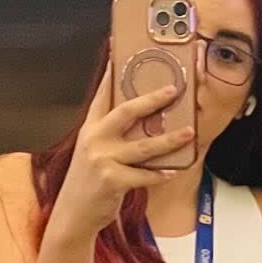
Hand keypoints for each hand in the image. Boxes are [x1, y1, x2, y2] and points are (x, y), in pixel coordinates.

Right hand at [53, 62, 195, 238]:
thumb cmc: (89, 183)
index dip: (113, 71)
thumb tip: (141, 120)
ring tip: (188, 132)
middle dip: (152, 99)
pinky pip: (144, 176)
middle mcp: (95, 140)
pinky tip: (171, 171)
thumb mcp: (92, 153)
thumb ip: (110, 135)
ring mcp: (103, 160)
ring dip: (169, 140)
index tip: (121, 48)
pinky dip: (159, 174)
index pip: (103, 94)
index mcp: (90, 129)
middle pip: (126, 111)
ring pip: (143, 146)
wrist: (73, 214)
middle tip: (173, 90)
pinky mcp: (112, 181)